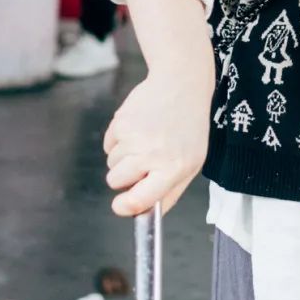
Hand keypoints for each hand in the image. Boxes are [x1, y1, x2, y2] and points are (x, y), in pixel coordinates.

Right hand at [104, 64, 213, 215]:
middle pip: (116, 181)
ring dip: (123, 157)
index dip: (125, 207)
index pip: (140, 200)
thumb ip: (169, 192)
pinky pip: (107, 145)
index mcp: (174, 168)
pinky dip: (118, 141)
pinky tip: (138, 128)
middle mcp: (153, 154)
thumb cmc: (189, 127)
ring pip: (111, 163)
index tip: (120, 206)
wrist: (181, 84)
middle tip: (142, 162)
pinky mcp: (121, 122)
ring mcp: (134, 137)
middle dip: (123, 177)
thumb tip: (145, 215)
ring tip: (145, 140)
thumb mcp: (192, 163)